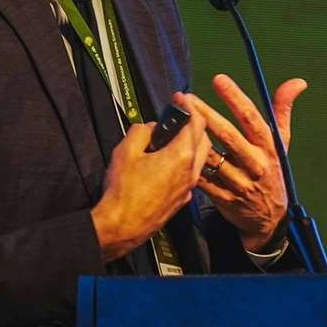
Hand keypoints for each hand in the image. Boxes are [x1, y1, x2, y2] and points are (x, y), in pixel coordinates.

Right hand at [90, 112, 210, 261]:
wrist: (122, 227)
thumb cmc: (123, 190)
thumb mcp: (125, 151)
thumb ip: (141, 131)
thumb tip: (150, 128)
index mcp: (181, 155)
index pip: (196, 122)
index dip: (190, 106)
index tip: (182, 98)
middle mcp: (191, 171)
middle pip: (204, 140)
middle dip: (195, 125)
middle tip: (179, 118)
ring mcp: (189, 188)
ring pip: (200, 159)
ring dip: (191, 145)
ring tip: (172, 140)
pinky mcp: (182, 200)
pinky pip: (191, 175)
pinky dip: (186, 163)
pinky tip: (168, 163)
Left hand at [183, 73, 306, 251]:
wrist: (270, 219)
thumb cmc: (272, 171)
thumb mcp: (282, 144)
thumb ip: (283, 111)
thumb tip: (297, 82)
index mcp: (269, 148)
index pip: (252, 118)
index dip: (236, 98)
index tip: (219, 79)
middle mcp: (256, 164)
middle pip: (228, 135)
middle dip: (205, 114)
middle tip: (186, 98)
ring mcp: (240, 183)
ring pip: (212, 158)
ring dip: (192, 139)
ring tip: (174, 120)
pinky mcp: (225, 199)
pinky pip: (203, 180)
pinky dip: (189, 166)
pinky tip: (173, 151)